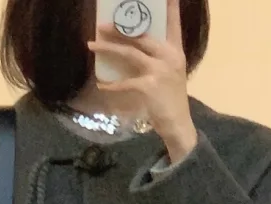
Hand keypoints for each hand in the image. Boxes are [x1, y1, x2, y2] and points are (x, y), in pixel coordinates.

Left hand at [88, 0, 197, 163]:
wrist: (178, 124)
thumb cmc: (171, 99)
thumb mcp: (171, 73)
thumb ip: (158, 57)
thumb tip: (135, 45)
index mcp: (176, 50)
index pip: (172, 22)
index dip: (169, 7)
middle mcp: (169, 56)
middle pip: (141, 36)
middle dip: (120, 29)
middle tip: (102, 25)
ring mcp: (159, 71)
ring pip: (130, 53)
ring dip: (108, 49)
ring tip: (92, 45)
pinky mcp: (148, 87)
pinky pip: (124, 83)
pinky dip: (112, 85)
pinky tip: (102, 84)